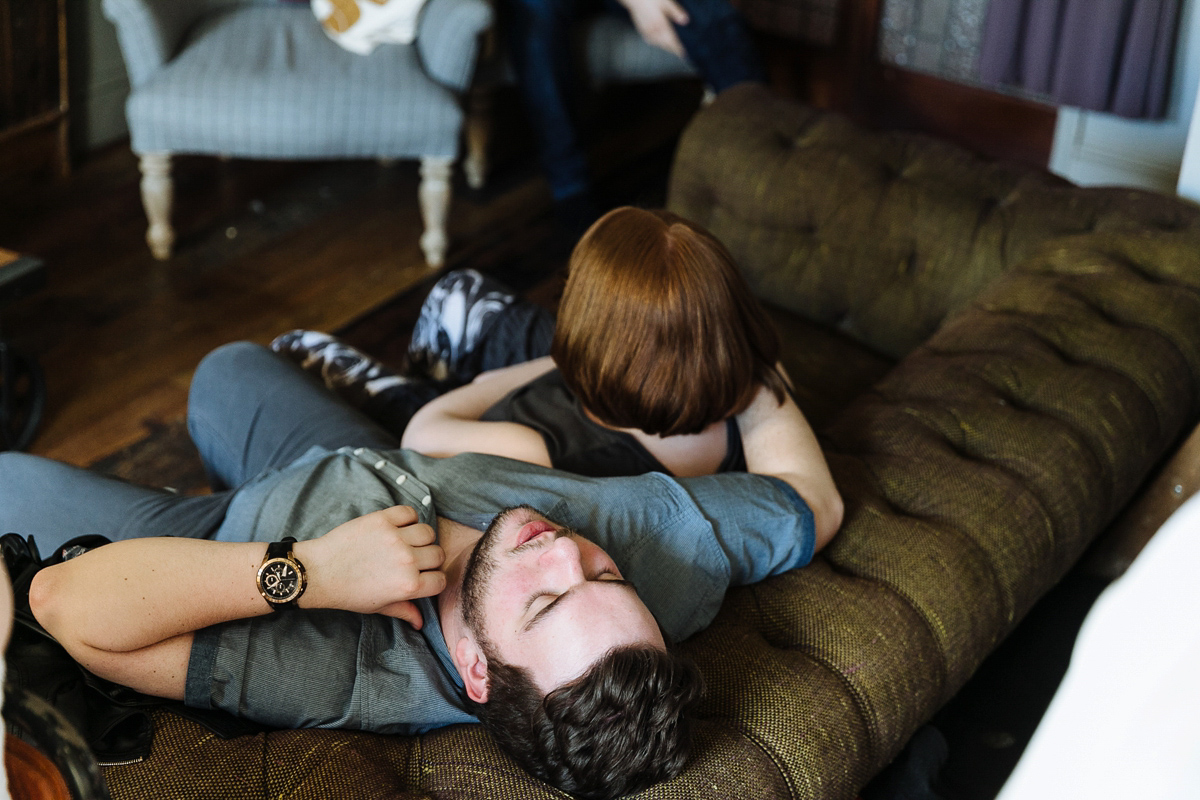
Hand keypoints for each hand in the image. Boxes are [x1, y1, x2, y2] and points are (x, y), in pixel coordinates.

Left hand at [297, 506, 445, 628]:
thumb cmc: (347, 592)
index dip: (434, 580)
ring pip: (428, 532)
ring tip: (407, 543)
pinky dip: (408, 518)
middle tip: (415, 560)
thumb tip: (420, 622)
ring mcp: (395, 538)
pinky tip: (398, 527)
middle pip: (438, 554)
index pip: (441, 580)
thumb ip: (403, 611)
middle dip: (429, 559)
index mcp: (408, 586)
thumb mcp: (377, 606)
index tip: (424, 577)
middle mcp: (406, 561)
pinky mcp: (382, 520)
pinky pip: (410, 513)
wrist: (319, 572)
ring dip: (421, 538)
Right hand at [617, 0, 688, 57]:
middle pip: (665, 45)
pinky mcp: (641, 30)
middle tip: (680, 53)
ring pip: (658, 43)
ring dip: (665, 47)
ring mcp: (647, 31)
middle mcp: (653, 31)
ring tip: (671, 49)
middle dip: (673, 49)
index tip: (684, 54)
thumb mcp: (666, 2)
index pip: (672, 41)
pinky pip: (650, 40)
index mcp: (661, 25)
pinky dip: (656, 43)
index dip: (678, 48)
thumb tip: (685, 21)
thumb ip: (675, 12)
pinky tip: (658, 42)